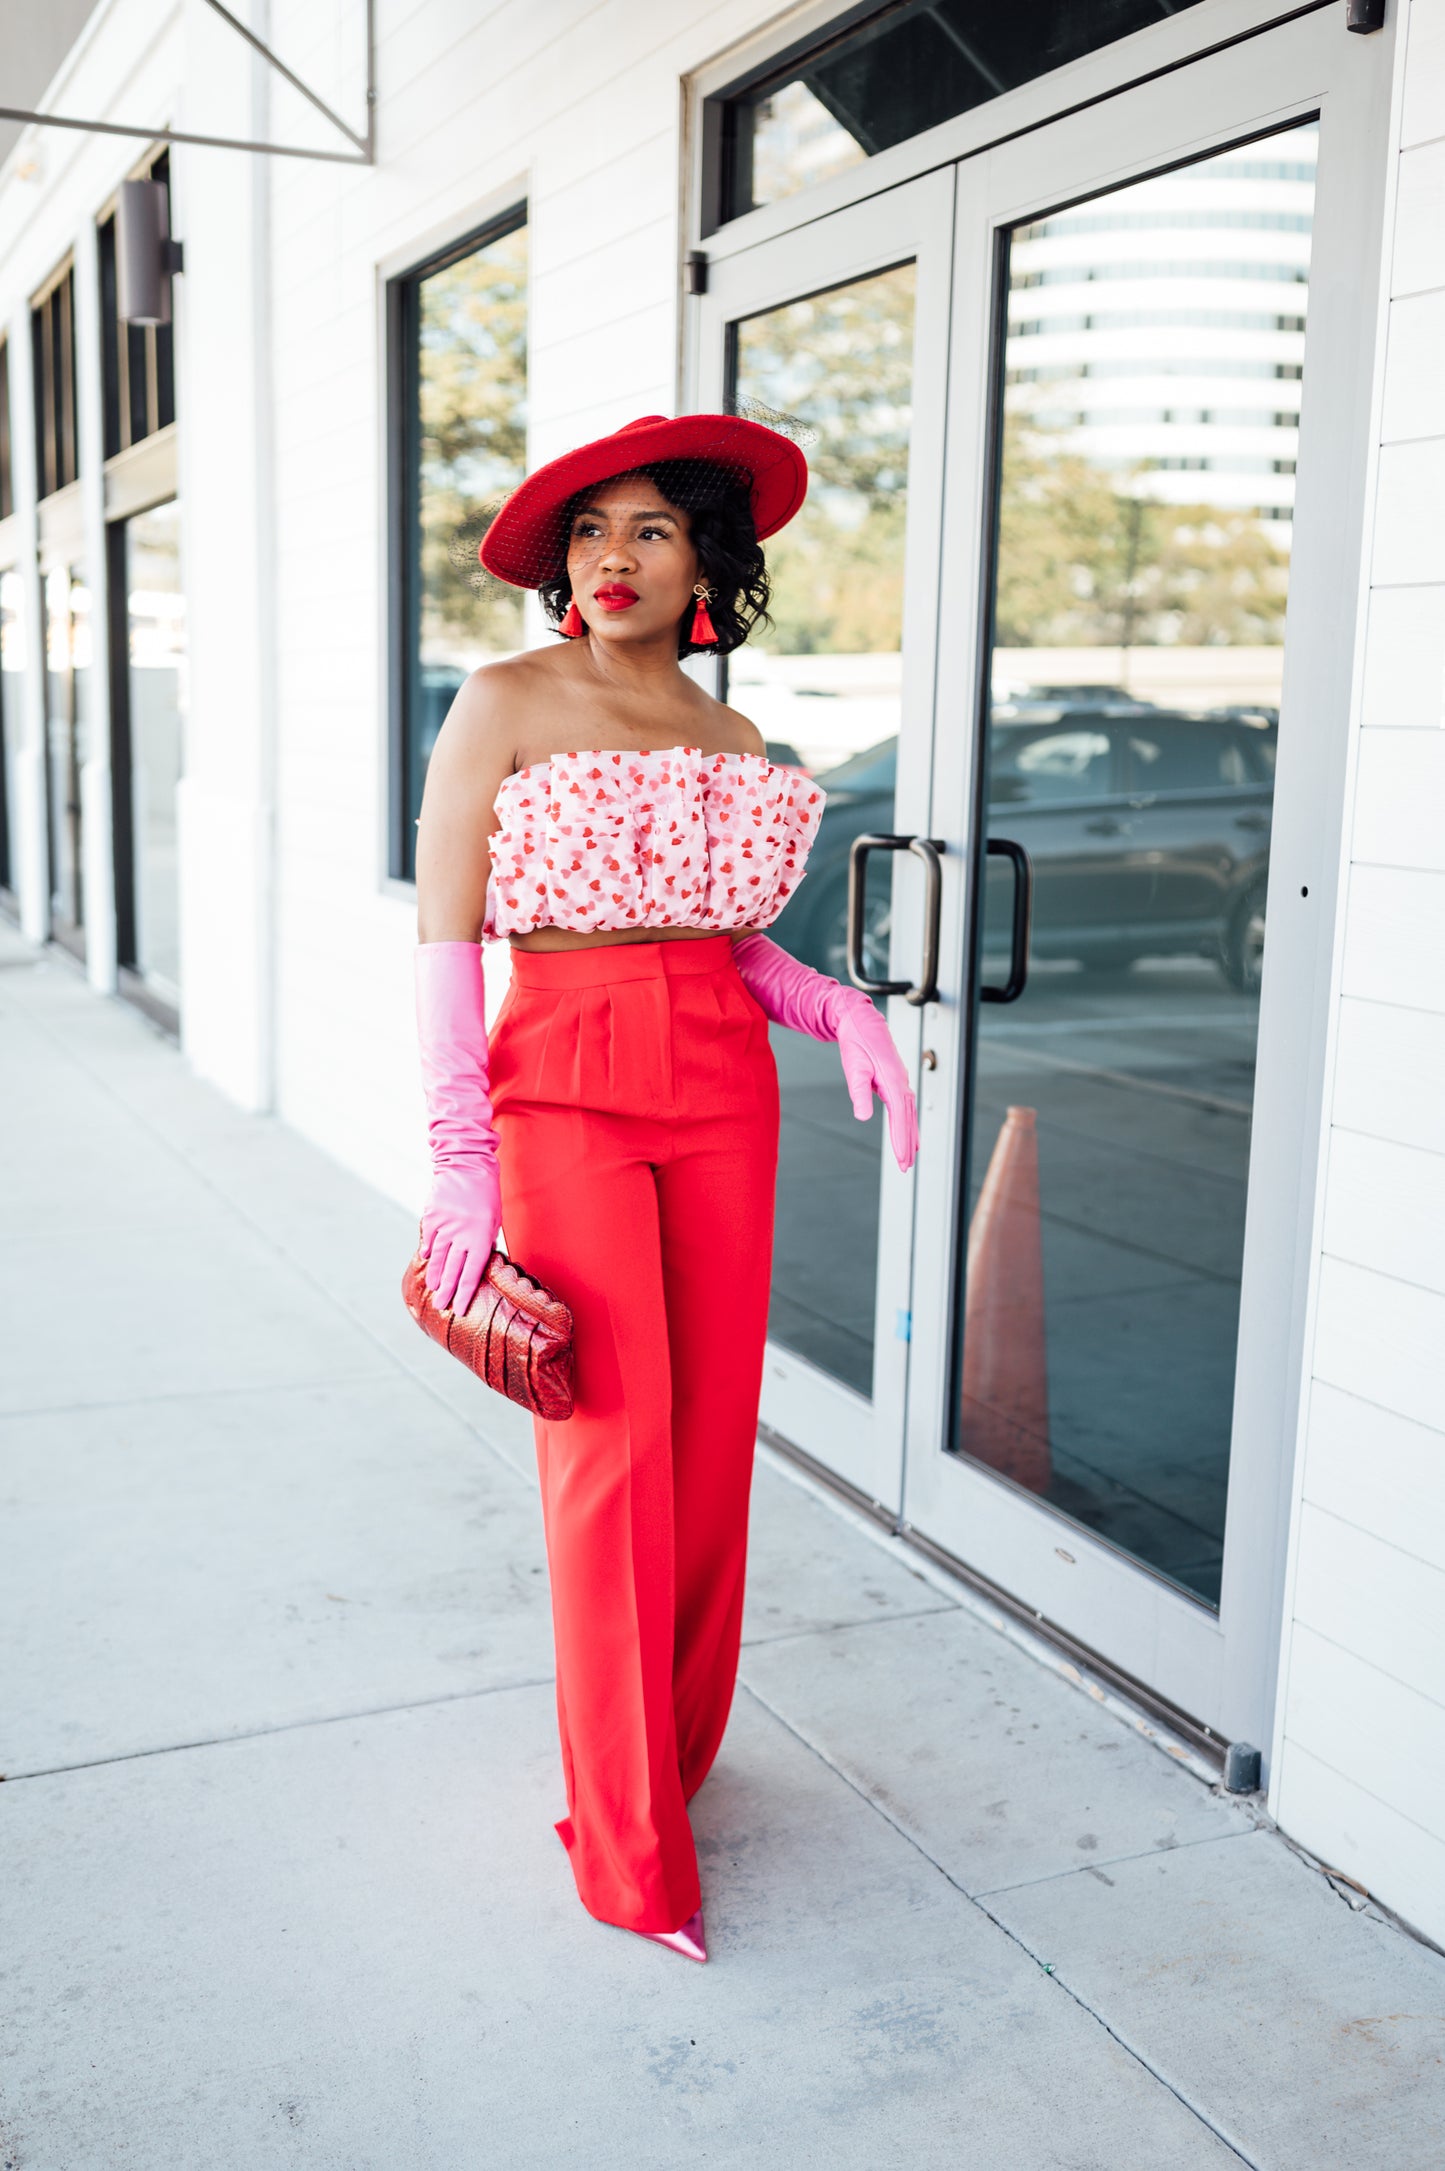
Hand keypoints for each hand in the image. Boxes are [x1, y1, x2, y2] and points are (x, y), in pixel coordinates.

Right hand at [420, 1161, 501, 1315]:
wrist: (467, 1164)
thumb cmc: (486, 1193)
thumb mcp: (493, 1219)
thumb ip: (484, 1242)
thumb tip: (476, 1262)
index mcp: (480, 1237)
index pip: (471, 1274)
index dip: (464, 1294)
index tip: (459, 1309)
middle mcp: (461, 1234)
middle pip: (452, 1269)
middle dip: (447, 1291)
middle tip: (441, 1306)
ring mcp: (444, 1225)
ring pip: (438, 1257)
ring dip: (436, 1274)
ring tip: (433, 1289)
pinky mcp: (432, 1215)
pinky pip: (429, 1237)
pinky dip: (428, 1249)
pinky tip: (426, 1261)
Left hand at [836, 998, 918, 1172]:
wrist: (860, 1021)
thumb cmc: (856, 1042)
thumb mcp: (854, 1068)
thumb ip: (859, 1092)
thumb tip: (863, 1117)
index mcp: (892, 1080)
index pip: (900, 1117)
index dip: (901, 1139)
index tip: (902, 1159)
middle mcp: (901, 1082)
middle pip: (908, 1119)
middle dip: (907, 1144)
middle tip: (906, 1167)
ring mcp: (901, 1081)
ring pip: (909, 1114)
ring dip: (910, 1135)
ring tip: (910, 1157)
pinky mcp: (896, 1080)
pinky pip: (906, 1106)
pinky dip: (908, 1122)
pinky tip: (908, 1133)